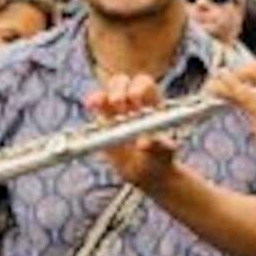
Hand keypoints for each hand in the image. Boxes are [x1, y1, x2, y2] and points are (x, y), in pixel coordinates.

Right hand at [85, 74, 178, 189]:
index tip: (135, 101)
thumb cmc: (160, 158)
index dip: (139, 89)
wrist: (146, 173)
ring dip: (104, 96)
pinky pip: (96, 107)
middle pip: (123, 83)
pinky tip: (91, 105)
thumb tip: (145, 143)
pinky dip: (93, 103)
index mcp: (153, 104)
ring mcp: (117, 110)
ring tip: (101, 105)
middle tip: (118, 103)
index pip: (144, 84)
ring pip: (106, 92)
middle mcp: (134, 103)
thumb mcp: (164, 153)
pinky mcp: (103, 122)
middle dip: (119, 89)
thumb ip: (159, 146)